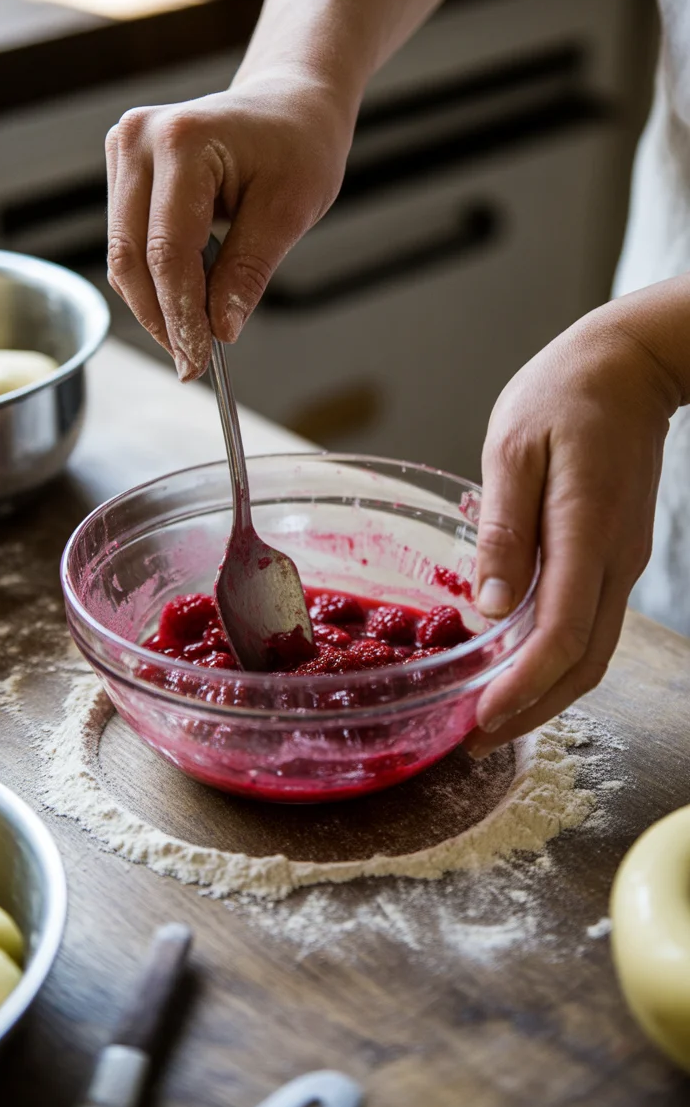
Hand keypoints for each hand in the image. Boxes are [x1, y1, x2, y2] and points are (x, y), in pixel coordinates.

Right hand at [105, 72, 352, 377]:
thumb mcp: (289, 212)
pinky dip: (154, 280)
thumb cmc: (298, 147)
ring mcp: (123, 150)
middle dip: (161, 318)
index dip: (181, 314)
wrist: (289, 106)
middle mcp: (138, 139)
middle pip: (131, 256)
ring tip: (193, 338)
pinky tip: (186, 302)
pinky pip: (128, 242)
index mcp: (181, 140)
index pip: (167, 250)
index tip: (199, 361)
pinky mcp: (123, 169)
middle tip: (191, 365)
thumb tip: (220, 330)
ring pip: (123, 255)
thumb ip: (248, 271)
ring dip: (155, 304)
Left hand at [465, 304, 678, 757]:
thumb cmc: (566, 393)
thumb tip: (490, 604)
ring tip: (489, 717)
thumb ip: (503, 527)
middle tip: (474, 739)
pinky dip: (556, 660)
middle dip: (531, 710)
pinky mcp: (616, 557)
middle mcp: (614, 559)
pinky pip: (591, 625)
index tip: (481, 719)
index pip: (562, 633)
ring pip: (592, 652)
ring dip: (545, 693)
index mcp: (585, 529)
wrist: (631, 367)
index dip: (523, 687)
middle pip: (584, 663)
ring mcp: (622, 562)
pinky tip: (515, 665)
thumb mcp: (515, 447)